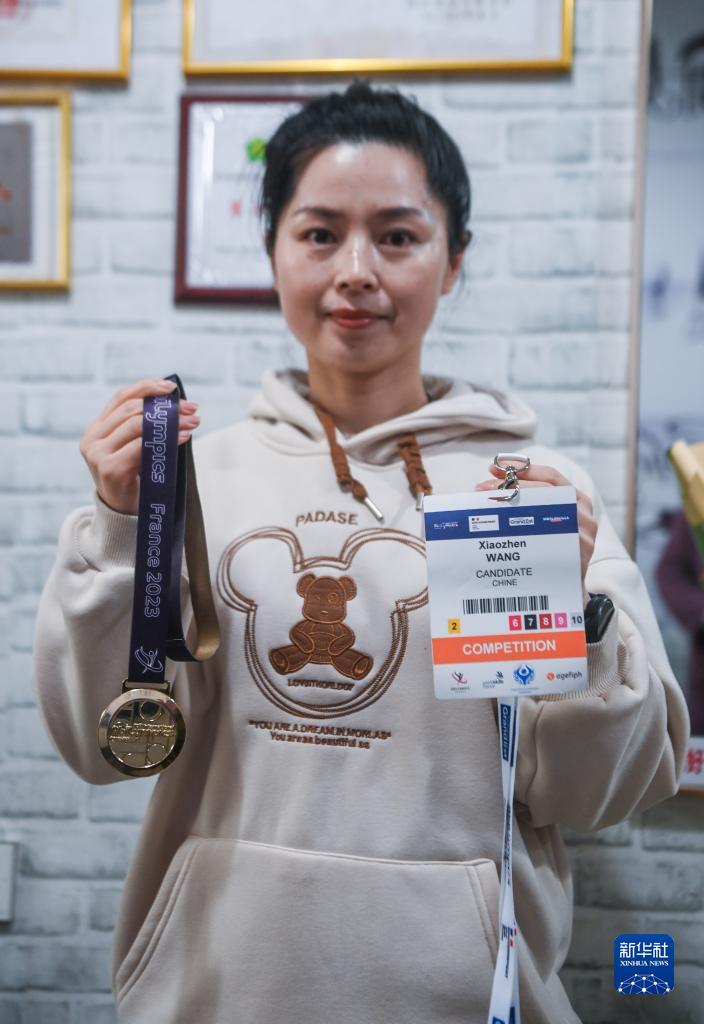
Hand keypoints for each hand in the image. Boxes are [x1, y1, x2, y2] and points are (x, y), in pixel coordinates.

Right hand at [79, 378, 200, 515]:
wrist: (125, 516)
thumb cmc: (136, 480)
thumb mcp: (137, 448)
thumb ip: (145, 427)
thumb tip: (176, 405)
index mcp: (97, 429)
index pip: (121, 398)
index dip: (146, 387)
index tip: (171, 388)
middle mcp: (93, 439)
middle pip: (131, 409)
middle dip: (165, 407)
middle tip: (191, 408)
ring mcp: (98, 454)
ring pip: (136, 425)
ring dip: (170, 421)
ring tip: (193, 422)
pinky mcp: (110, 468)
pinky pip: (142, 446)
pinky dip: (167, 439)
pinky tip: (184, 437)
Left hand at [475, 463, 596, 600]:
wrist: (565, 590)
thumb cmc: (548, 551)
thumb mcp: (546, 522)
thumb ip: (529, 504)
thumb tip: (485, 490)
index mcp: (578, 501)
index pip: (551, 477)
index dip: (522, 470)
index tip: (493, 468)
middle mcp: (583, 516)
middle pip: (545, 492)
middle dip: (509, 488)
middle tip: (481, 490)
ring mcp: (580, 538)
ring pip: (542, 514)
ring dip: (509, 508)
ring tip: (484, 508)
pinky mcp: (573, 559)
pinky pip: (542, 542)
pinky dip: (517, 536)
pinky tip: (497, 534)